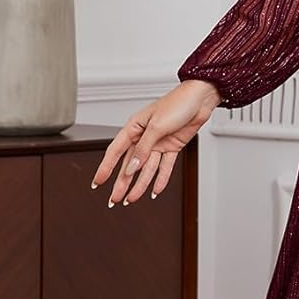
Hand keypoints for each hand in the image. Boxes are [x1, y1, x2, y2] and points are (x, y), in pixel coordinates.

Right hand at [93, 80, 222, 206]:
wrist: (200, 99)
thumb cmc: (177, 103)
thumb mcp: (157, 126)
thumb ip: (144, 149)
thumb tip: (132, 167)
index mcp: (134, 127)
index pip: (115, 151)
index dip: (105, 168)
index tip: (97, 182)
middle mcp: (145, 137)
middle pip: (130, 165)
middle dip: (122, 183)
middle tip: (114, 199)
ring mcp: (158, 143)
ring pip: (146, 169)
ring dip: (139, 185)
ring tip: (132, 199)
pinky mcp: (172, 147)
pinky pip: (164, 167)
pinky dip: (160, 179)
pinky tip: (154, 190)